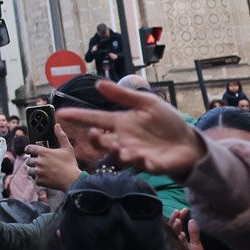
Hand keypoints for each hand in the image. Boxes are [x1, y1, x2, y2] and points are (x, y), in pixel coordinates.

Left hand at [22, 123, 81, 190]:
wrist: (73, 180)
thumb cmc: (70, 164)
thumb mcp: (67, 148)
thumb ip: (61, 136)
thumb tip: (57, 125)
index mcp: (43, 152)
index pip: (28, 148)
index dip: (29, 149)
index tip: (30, 150)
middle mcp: (38, 161)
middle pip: (28, 160)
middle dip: (33, 161)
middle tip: (39, 162)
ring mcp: (38, 172)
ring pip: (30, 170)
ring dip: (34, 170)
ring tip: (42, 170)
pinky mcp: (40, 181)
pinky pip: (35, 179)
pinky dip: (39, 179)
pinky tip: (46, 178)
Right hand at [54, 79, 207, 178]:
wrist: (189, 142)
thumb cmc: (167, 121)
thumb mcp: (147, 103)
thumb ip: (124, 96)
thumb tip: (98, 83)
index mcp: (121, 123)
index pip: (95, 119)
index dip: (79, 116)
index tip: (61, 113)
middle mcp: (124, 140)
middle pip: (101, 142)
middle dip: (95, 140)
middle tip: (95, 133)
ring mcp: (136, 154)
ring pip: (118, 156)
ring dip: (118, 153)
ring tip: (124, 150)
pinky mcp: (151, 165)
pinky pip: (142, 166)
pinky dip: (141, 163)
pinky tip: (144, 158)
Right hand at [170, 207, 206, 249]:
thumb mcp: (198, 248)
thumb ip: (195, 235)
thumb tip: (192, 220)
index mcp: (181, 241)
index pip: (178, 226)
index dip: (180, 217)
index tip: (185, 210)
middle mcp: (175, 243)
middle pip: (172, 228)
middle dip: (175, 219)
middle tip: (179, 212)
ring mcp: (173, 249)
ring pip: (170, 234)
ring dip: (174, 226)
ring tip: (178, 219)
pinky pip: (172, 245)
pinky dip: (176, 239)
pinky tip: (181, 234)